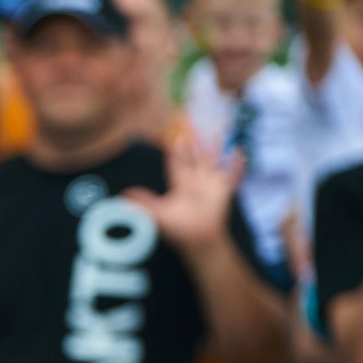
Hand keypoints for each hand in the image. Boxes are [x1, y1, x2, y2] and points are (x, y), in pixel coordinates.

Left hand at [128, 123, 243, 252]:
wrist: (198, 240)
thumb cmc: (178, 228)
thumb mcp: (158, 213)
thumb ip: (143, 202)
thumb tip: (121, 196)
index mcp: (180, 183)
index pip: (177, 161)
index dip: (176, 148)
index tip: (175, 134)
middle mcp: (196, 180)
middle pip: (195, 155)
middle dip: (194, 140)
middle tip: (193, 122)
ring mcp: (211, 183)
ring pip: (214, 159)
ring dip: (216, 146)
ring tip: (219, 129)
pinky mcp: (224, 191)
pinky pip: (233, 175)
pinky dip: (237, 165)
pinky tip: (240, 152)